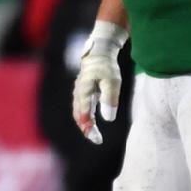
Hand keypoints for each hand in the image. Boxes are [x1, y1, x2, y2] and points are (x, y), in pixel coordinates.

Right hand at [71, 24, 125, 144]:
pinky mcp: (83, 91)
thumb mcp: (112, 82)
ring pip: (78, 112)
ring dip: (85, 123)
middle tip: (96, 139)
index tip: (97, 139)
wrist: (99, 51)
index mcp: (84, 92)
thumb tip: (108, 119)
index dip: (90, 129)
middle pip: (78, 115)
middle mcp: (79, 94)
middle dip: (86, 128)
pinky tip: (91, 120)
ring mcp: (79, 92)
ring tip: (94, 133)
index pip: (84, 115)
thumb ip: (109, 99)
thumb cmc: (107, 66)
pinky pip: (81, 107)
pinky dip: (85, 116)